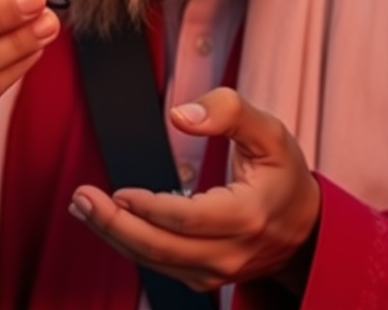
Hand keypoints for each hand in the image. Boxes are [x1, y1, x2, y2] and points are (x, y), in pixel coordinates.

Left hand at [68, 88, 319, 293]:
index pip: (189, 220)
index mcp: (249, 216)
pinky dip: (132, 245)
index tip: (118, 189)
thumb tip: (181, 116)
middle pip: (164, 248)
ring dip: (115, 236)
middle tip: (80, 199)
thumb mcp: (268, 131)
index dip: (149, 207)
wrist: (306, 224)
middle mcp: (233, 253)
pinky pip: (162, 266)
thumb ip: (227, 111)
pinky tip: (110, 221)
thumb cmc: (283, 172)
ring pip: (158, 263)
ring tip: (82, 207)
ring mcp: (219, 271)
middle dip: (115, 225)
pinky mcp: (206, 276)